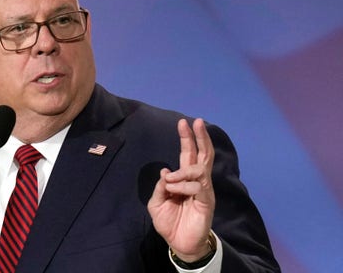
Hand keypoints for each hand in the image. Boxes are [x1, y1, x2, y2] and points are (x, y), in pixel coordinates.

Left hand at [147, 119, 215, 261]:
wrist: (178, 243)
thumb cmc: (169, 222)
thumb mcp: (157, 202)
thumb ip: (160, 186)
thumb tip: (165, 171)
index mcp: (184, 179)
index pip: (188, 154)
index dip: (187, 139)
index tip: (183, 123)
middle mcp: (197, 181)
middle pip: (203, 155)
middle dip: (199, 138)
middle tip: (196, 122)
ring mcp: (204, 190)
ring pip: (200, 169)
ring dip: (182, 171)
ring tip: (170, 181)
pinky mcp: (207, 201)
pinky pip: (199, 186)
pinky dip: (184, 185)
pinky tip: (175, 191)